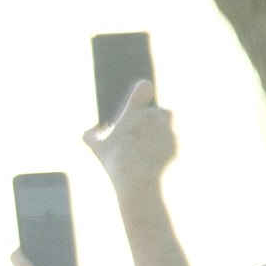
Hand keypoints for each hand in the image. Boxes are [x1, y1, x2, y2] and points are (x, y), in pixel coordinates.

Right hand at [84, 81, 174, 196]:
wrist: (137, 177)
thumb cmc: (114, 160)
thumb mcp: (97, 147)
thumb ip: (91, 136)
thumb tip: (89, 133)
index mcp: (134, 112)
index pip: (142, 88)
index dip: (143, 90)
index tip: (145, 90)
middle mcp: (152, 116)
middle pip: (159, 112)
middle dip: (152, 122)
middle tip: (139, 137)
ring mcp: (166, 129)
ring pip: (166, 127)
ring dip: (159, 135)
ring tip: (145, 151)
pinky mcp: (175, 144)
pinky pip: (171, 144)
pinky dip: (164, 151)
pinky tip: (151, 161)